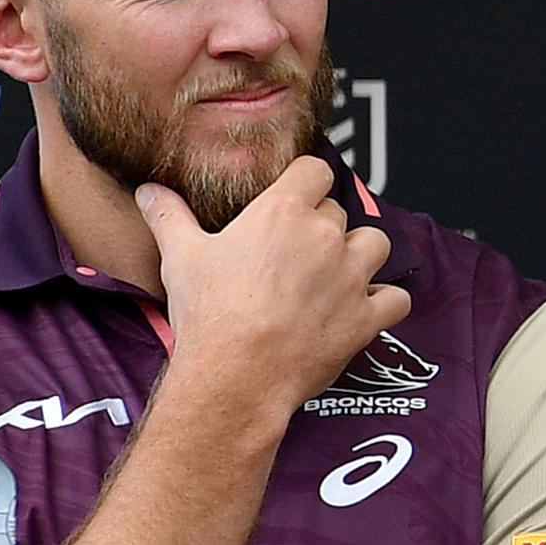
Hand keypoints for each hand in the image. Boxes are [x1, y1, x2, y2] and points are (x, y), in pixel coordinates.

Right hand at [136, 161, 404, 417]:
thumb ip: (169, 217)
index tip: (297, 196)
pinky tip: (365, 307)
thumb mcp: (181, 257)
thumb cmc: (209, 314)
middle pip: (338, 212)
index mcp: (283, 213)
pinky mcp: (367, 316)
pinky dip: (385, 302)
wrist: (236, 374)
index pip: (315, 170)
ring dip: (360, 255)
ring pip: (376, 244)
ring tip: (334, 273)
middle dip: (321, 227)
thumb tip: (148, 191)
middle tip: (295, 254)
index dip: (307, 182)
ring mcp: (352, 277)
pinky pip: (397, 298)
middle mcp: (325, 238)